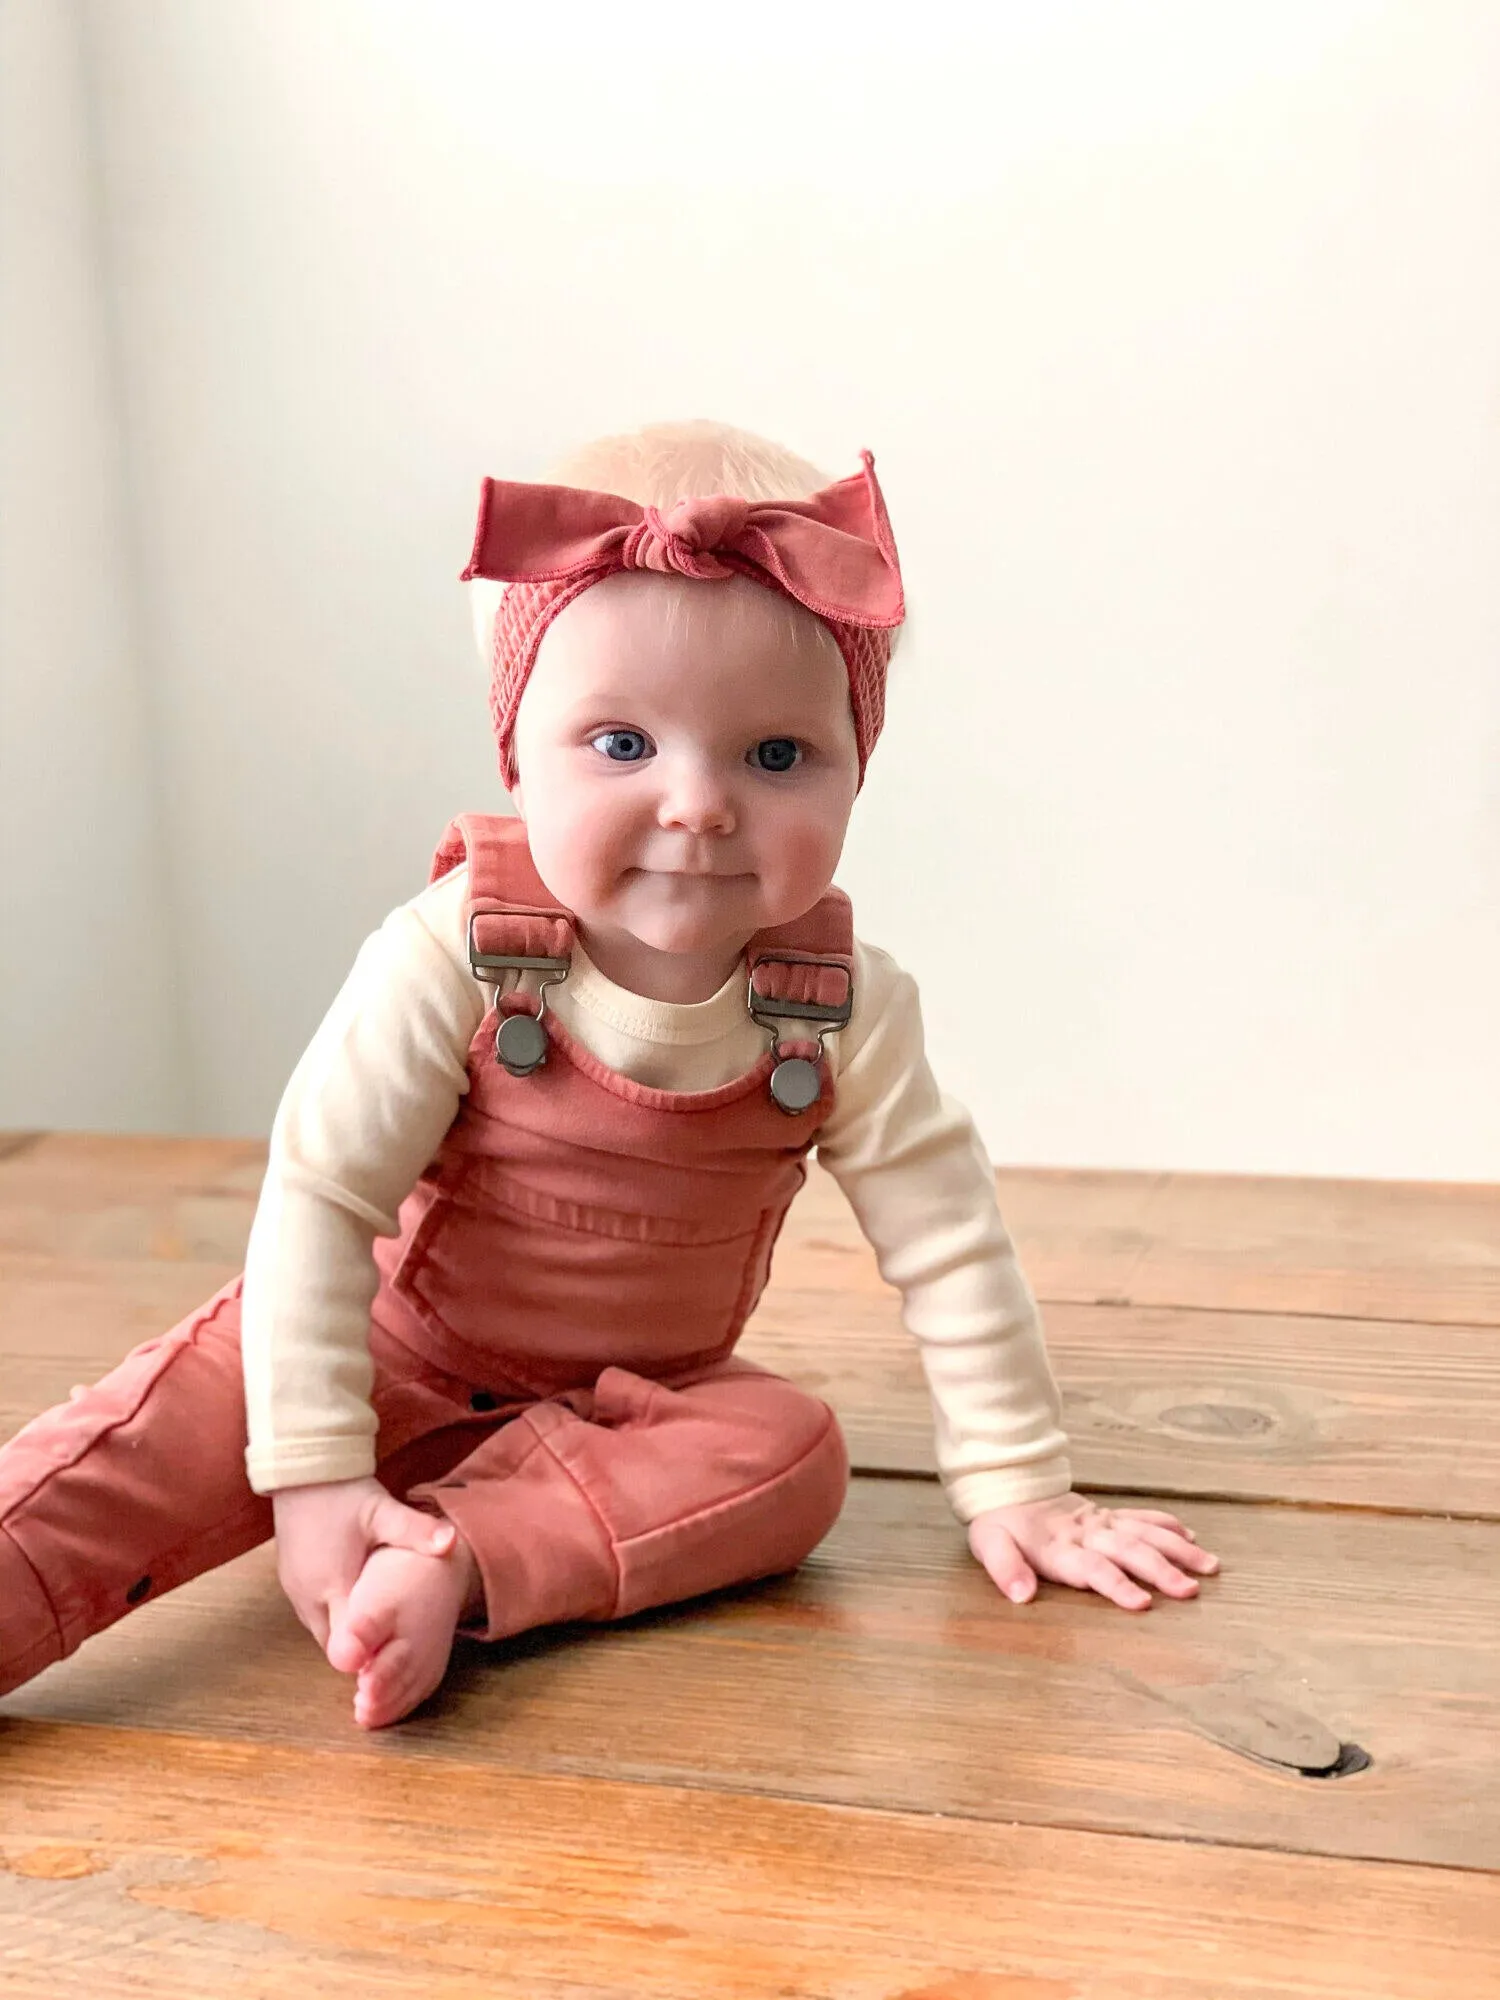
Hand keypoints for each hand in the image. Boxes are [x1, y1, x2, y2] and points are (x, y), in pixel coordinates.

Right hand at [271, 1475, 455, 1656]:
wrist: (300, 1468)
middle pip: (336, 1646)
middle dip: (364, 1648)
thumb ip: (416, 1531)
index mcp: (333, 1588)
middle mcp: (309, 1599)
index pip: (350, 1648)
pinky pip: (315, 1613)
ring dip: (349, 1631)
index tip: (396, 1656)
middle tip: (396, 1640)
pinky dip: (335, 1614)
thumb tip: (451, 1543)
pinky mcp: (290, 1583)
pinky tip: (358, 1600)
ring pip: (324, 1631)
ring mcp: (295, 1592)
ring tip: (381, 1622)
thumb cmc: (341, 1492)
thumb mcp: (382, 1510)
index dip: (374, 1656)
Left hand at [968, 1491, 1219, 1611]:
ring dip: (1177, 1549)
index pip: (1093, 1569)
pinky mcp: (1107, 1514)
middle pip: (1129, 1552)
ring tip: (1209, 1567)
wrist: (1007, 1483)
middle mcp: (1087, 1533)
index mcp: (1059, 1548)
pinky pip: (1140, 1516)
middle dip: (1161, 1571)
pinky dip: (1166, 1525)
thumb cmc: (999, 1524)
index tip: (1143, 1603)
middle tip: (1191, 1591)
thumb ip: (1005, 1569)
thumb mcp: (988, 1545)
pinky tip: (1191, 1536)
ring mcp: (1100, 1522)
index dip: (1117, 1585)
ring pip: (1144, 1534)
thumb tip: (1021, 1596)